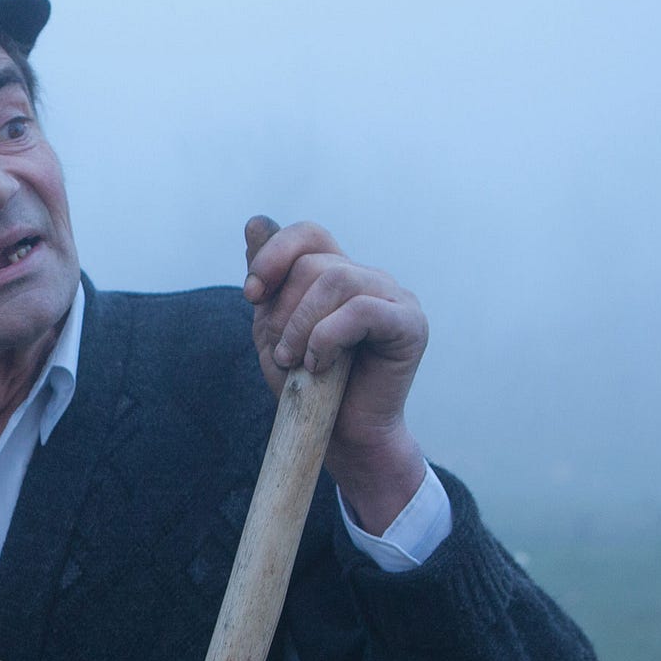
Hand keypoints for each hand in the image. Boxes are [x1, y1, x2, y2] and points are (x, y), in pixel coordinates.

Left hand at [241, 216, 428, 532]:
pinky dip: (328, 337)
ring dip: (301, 325)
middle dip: (283, 309)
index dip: (274, 255)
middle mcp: (369, 278)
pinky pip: (361, 310)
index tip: (251, 295)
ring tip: (295, 362)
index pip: (307, 234)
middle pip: (315, 263)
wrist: (341, 439)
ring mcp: (393, 297)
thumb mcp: (274, 330)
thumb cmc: (308, 388)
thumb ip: (268, 282)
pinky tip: (320, 365)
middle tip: (280, 354)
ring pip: (336, 279)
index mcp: (338, 275)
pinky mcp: (410, 323)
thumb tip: (255, 221)